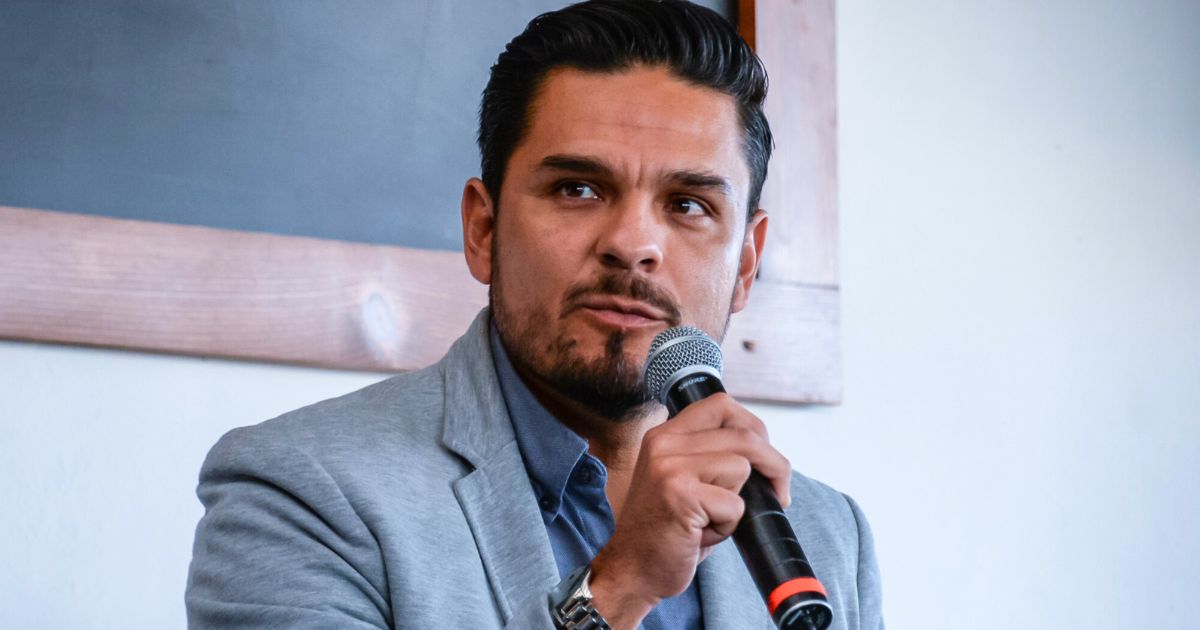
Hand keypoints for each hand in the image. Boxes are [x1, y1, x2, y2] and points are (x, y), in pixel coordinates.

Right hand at [586, 393, 791, 628]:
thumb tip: (762, 451)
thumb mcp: (681, 479)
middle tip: (778, 490)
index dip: (752, 427)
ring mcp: (670, 467)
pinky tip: (702, 533)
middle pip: (743, 434)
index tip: (763, 454)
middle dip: (773, 464)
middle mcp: (664, 443)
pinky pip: (735, 505)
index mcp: (664, 435)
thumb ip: (708, 455)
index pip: (721, 405)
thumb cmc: (663, 529)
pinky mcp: (680, 495)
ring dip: (738, 501)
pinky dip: (728, 526)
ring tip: (711, 518)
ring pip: (741, 467)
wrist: (632, 569)